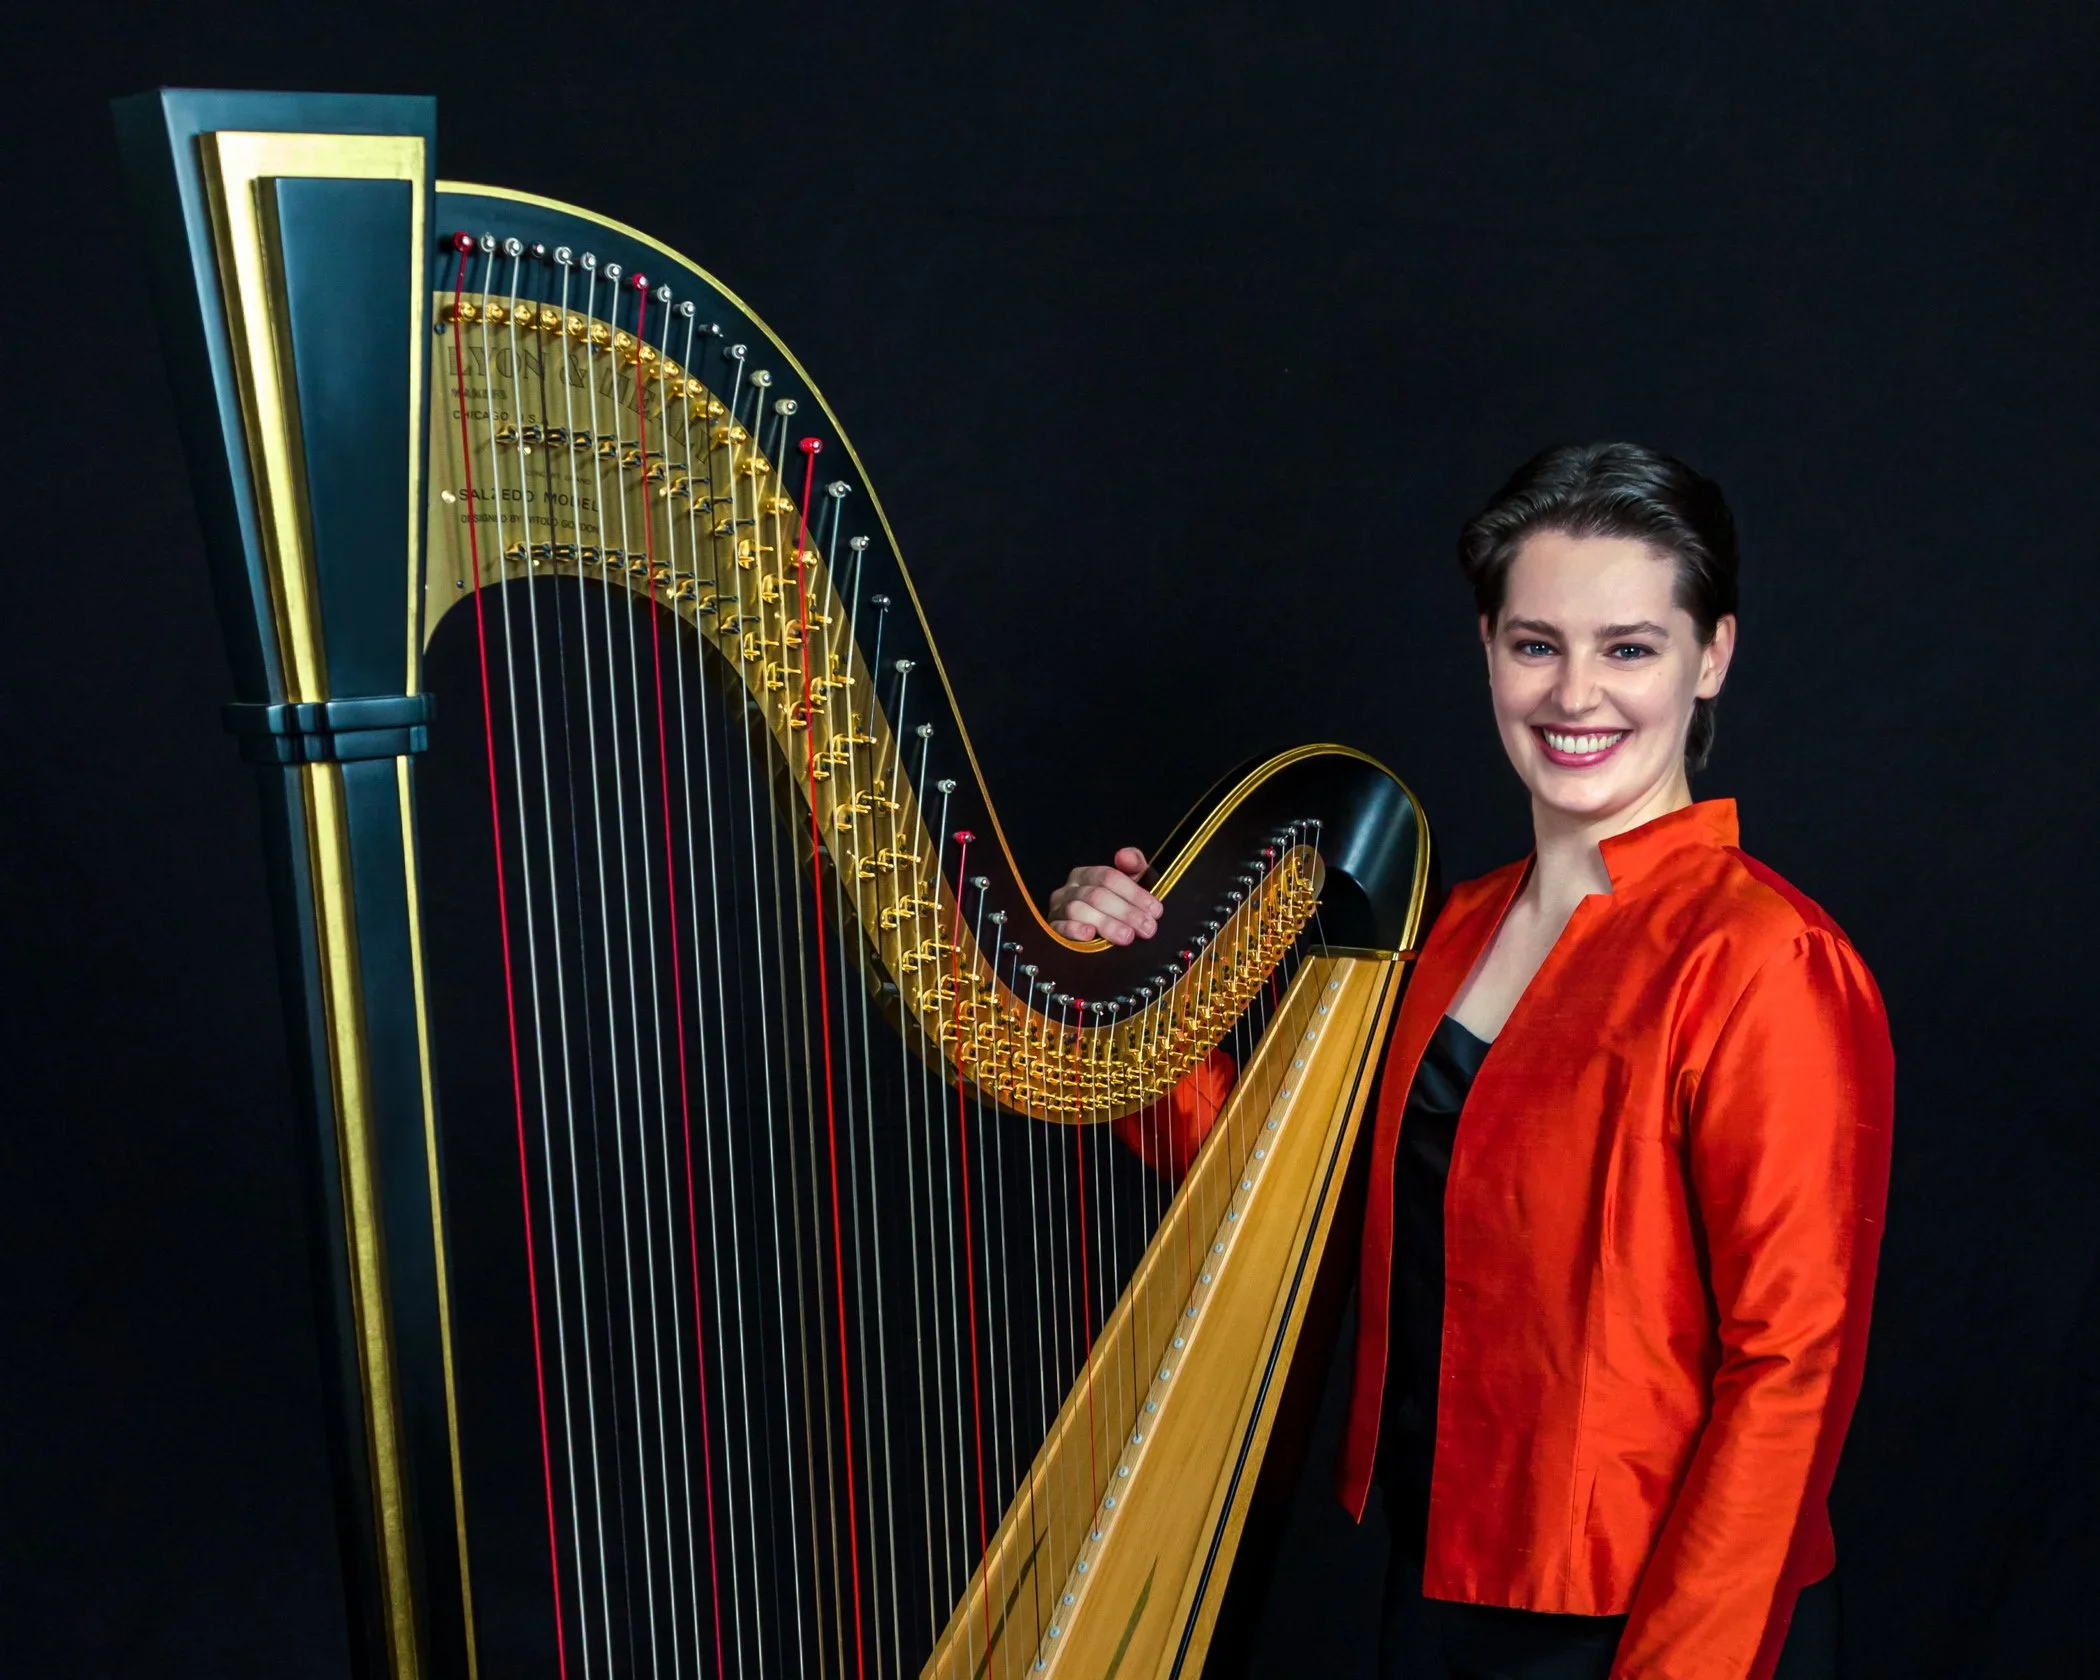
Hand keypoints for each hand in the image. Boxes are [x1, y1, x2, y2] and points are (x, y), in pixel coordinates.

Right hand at [1048, 847, 1162, 944]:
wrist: (1088, 934)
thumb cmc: (1112, 907)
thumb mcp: (1127, 886)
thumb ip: (1133, 866)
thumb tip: (1125, 856)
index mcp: (1087, 875)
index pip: (1110, 877)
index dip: (1134, 893)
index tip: (1154, 910)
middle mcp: (1070, 888)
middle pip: (1097, 895)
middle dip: (1126, 912)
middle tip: (1146, 928)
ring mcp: (1059, 908)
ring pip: (1079, 910)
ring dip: (1107, 924)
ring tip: (1127, 936)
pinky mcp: (1052, 928)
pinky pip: (1060, 926)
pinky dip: (1075, 929)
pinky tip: (1090, 935)